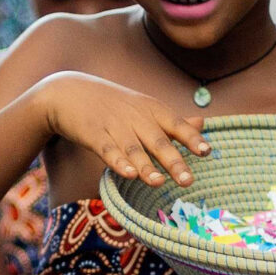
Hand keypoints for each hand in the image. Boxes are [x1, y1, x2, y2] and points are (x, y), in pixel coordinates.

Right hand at [39, 73, 207, 188]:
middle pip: (158, 141)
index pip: (176, 124)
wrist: (68, 92)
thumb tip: (202, 124)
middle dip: (174, 161)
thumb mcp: (144, 107)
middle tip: (187, 181)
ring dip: (146, 166)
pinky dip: (118, 162)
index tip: (206, 151)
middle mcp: (136, 117)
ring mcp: (114, 126)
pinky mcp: (93, 134)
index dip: (191, 138)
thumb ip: (172, 121)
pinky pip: (107, 150)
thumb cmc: (113, 105)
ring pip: (133, 149)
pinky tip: (128, 174)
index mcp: (152, 110)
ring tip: (158, 182)